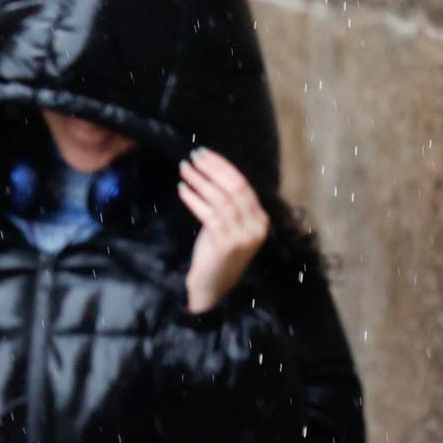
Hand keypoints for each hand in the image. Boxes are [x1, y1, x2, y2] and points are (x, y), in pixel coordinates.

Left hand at [177, 148, 268, 312]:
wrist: (212, 288)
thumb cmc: (216, 255)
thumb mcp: (226, 227)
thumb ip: (227, 205)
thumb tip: (211, 174)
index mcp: (260, 220)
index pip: (243, 185)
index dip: (223, 167)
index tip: (206, 153)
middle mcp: (256, 226)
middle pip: (234, 188)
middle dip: (212, 169)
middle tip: (193, 156)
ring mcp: (243, 236)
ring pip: (221, 199)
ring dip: (200, 181)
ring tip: (184, 169)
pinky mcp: (227, 244)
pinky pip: (209, 214)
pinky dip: (194, 199)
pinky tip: (182, 189)